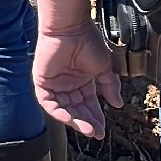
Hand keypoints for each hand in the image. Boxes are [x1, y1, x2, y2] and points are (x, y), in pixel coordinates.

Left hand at [33, 19, 124, 138]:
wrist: (71, 27)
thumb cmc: (87, 41)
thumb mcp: (104, 67)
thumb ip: (110, 86)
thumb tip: (118, 104)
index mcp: (81, 80)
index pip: (88, 104)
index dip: (95, 117)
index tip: (103, 130)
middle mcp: (67, 83)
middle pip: (76, 109)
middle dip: (87, 122)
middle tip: (97, 133)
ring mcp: (54, 83)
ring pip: (63, 109)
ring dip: (76, 120)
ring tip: (89, 129)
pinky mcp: (42, 81)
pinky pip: (48, 102)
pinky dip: (59, 112)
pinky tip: (72, 120)